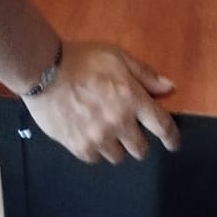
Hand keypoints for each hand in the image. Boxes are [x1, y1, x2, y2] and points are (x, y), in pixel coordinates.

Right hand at [22, 41, 179, 163]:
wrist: (44, 71)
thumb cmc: (83, 59)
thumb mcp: (118, 57)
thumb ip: (145, 75)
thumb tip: (170, 88)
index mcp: (132, 99)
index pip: (162, 126)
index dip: (171, 138)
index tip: (173, 143)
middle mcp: (119, 123)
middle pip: (141, 149)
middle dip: (139, 140)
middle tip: (129, 128)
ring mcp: (98, 138)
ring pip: (118, 156)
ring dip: (117, 145)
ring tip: (106, 130)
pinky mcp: (79, 147)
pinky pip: (96, 158)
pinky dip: (97, 149)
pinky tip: (90, 134)